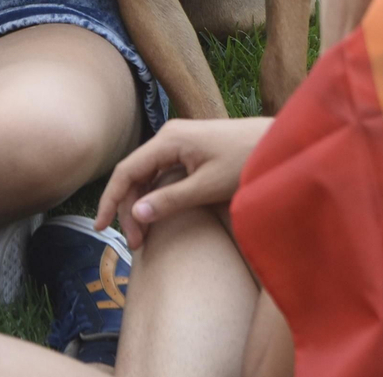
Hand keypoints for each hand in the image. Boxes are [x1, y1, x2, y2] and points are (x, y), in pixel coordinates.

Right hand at [93, 118, 271, 248]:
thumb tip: (136, 215)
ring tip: (146, 237)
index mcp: (168, 140)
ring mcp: (180, 143)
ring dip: (143, 205)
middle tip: (136, 244)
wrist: (280, 144)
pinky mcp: (192, 151)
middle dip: (130, 209)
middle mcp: (169, 137)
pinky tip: (159, 216)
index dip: (110, 200)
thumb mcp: (208, 186)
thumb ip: (170, 200)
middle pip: (135, 175)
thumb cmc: (247, 162)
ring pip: (149, 176)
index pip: (126, 171)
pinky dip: (158, 196)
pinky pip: (164, 174)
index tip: (101, 228)